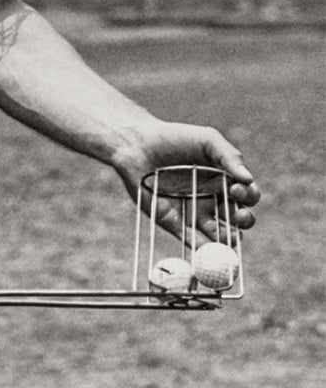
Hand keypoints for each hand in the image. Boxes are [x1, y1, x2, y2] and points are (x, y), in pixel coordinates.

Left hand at [112, 122, 259, 241]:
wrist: (137, 144)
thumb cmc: (174, 138)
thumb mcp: (207, 140)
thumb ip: (229, 156)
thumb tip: (249, 178)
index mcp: (224, 180)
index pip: (247, 195)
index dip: (249, 196)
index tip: (236, 188)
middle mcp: (213, 199)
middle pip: (238, 219)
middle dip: (245, 221)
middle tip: (239, 216)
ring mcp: (194, 213)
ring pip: (218, 234)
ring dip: (227, 241)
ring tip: (230, 238)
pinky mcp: (174, 222)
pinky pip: (192, 239)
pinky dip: (201, 247)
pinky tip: (206, 249)